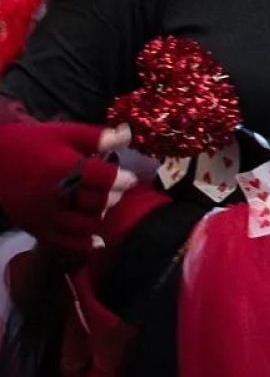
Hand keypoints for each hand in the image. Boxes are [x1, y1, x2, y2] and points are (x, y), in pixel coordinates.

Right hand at [0, 122, 139, 251]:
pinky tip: (98, 239)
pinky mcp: (37, 229)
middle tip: (116, 190)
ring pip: (87, 224)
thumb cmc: (32, 144)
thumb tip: (127, 135)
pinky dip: (86, 243)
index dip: (123, 179)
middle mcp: (55, 195)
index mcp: (63, 168)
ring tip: (103, 205)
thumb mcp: (64, 133)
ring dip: (101, 215)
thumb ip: (97, 137)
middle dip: (114, 196)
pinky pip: (66, 242)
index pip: (104, 178)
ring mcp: (46, 215)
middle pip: (99, 202)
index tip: (129, 178)